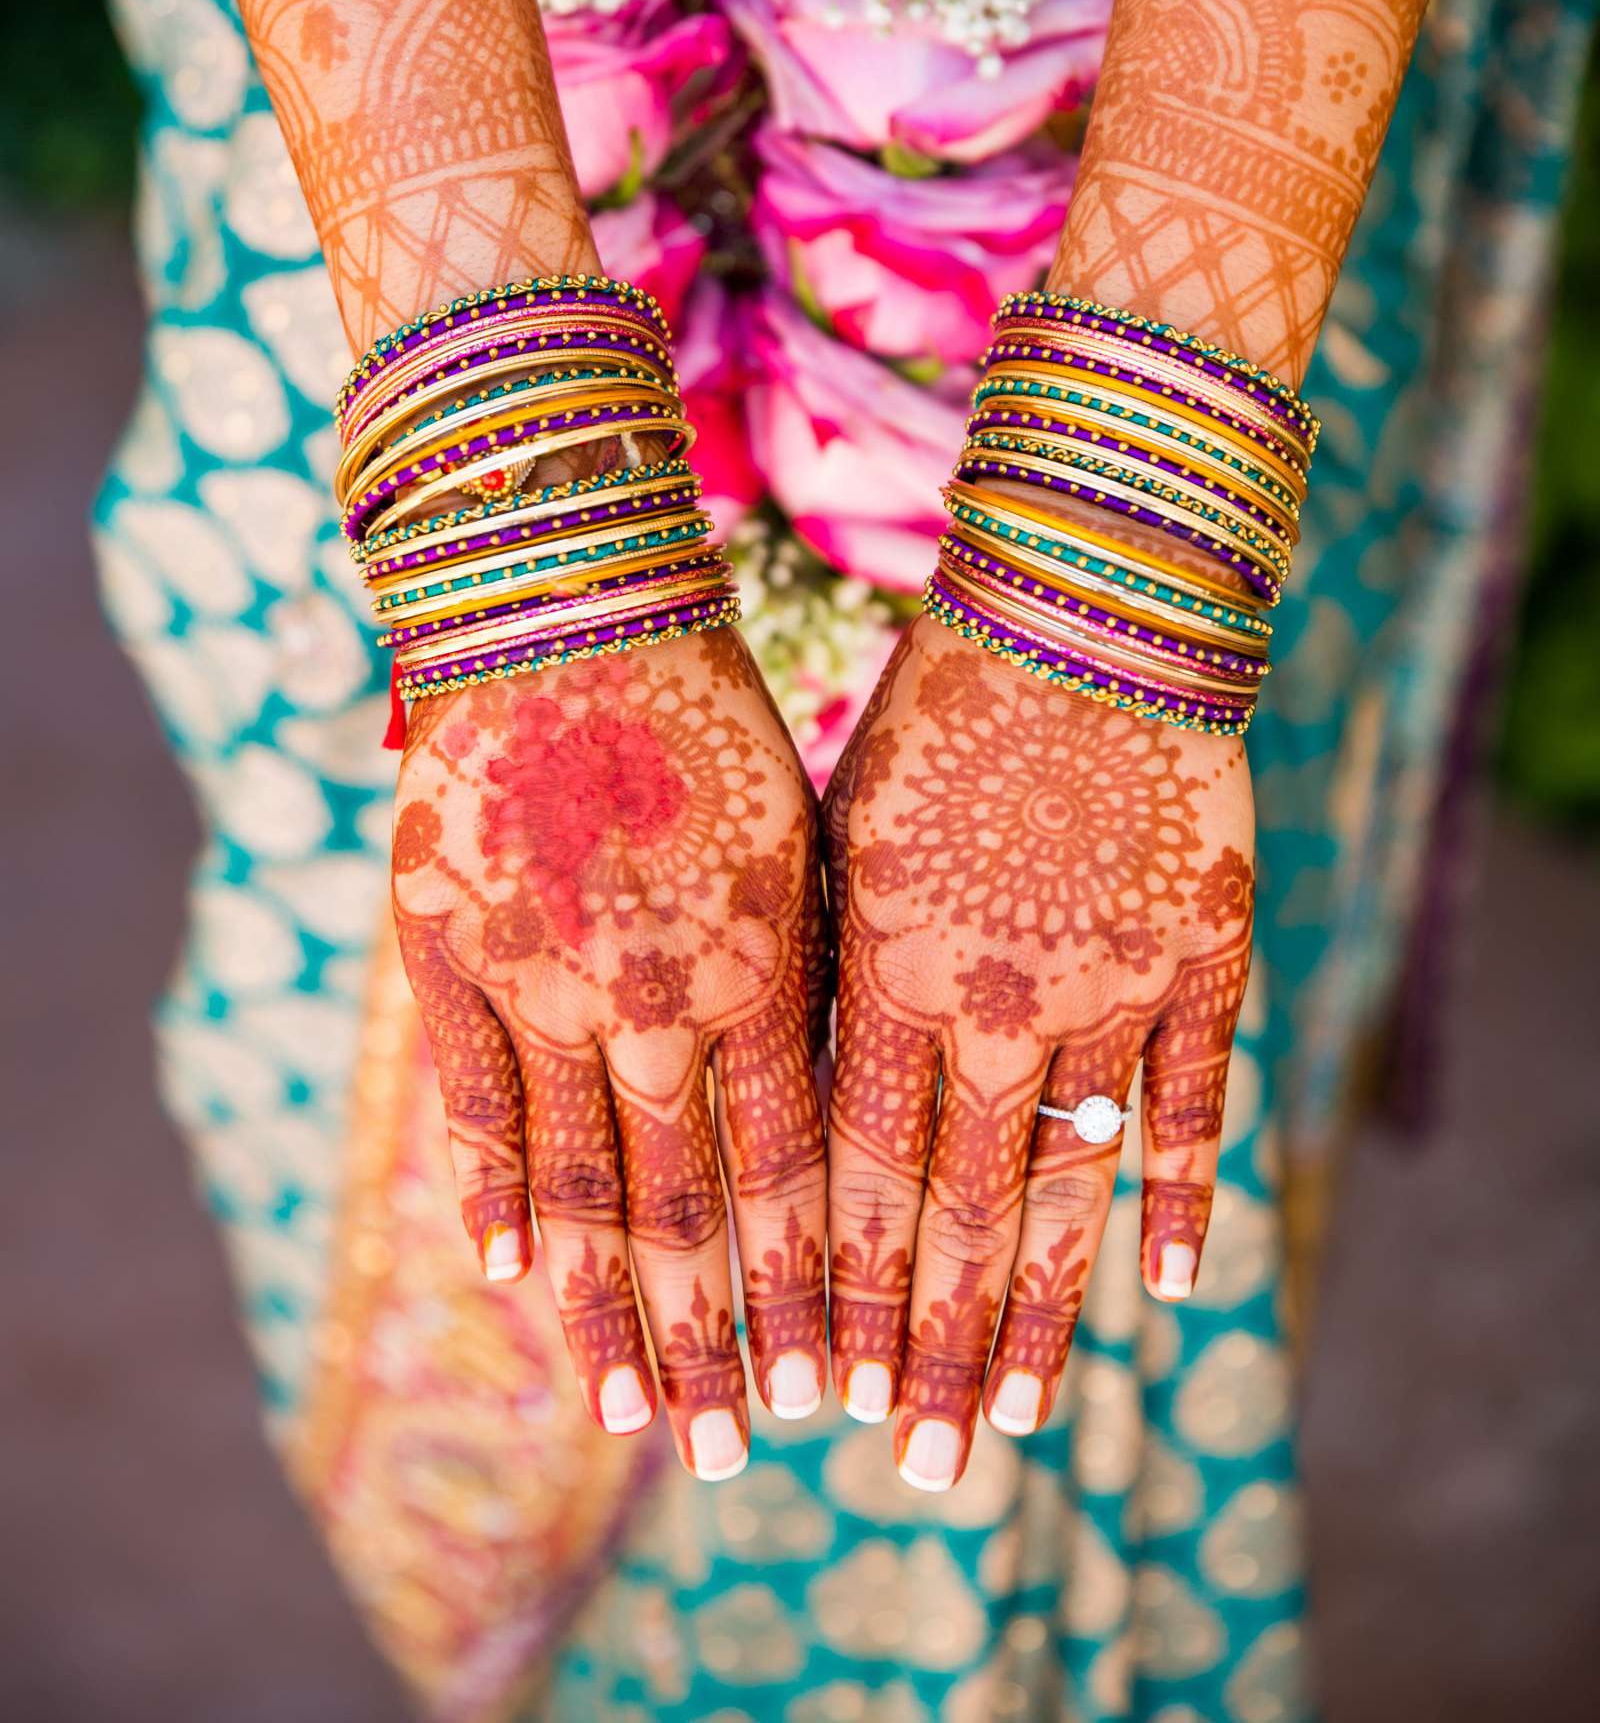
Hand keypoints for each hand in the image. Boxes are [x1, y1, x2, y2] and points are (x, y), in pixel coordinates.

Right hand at [391, 629, 828, 1480]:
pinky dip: (493, 1195)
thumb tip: (857, 1103)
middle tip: (737, 1452)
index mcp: (762, 962)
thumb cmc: (714, 710)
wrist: (565, 603)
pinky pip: (471, 1101)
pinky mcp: (447, 949)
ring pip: (579, 1184)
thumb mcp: (800, 840)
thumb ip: (812, 975)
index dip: (808, 1289)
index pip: (792, 1172)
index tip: (828, 1385)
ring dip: (608, 1309)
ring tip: (627, 1414)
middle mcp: (656, 995)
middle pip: (689, 1209)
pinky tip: (514, 1278)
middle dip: (718, 1341)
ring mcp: (542, 979)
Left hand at [823, 613, 1253, 1492]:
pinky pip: (1196, 1105)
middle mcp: (1003, 1002)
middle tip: (911, 1468)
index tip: (816, 1396)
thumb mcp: (839, 839)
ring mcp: (1114, 988)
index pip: (858, 1178)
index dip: (839, 1294)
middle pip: (959, 1215)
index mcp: (892, 969)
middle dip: (924, 1351)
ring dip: (1038, 1313)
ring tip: (1012, 1420)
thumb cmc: (929, 710)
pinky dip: (1182, 1197)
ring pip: (1073, 1189)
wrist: (1086, 607)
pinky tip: (1172, 1285)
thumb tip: (786, 1119)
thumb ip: (826, 982)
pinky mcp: (1202, 958)